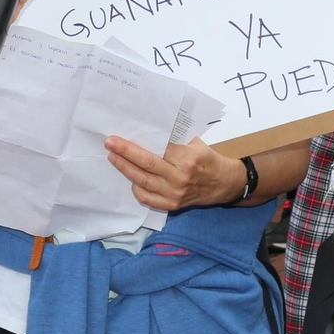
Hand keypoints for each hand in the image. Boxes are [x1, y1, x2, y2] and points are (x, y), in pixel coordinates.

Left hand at [105, 136, 246, 211]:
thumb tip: (150, 129)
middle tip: (109, 143)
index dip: (137, 143)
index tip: (121, 135)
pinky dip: (136, 188)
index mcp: (188, 158)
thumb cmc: (208, 160)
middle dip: (125, 152)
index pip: (159, 148)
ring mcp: (175, 193)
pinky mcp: (172, 205)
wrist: (224, 184)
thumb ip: (176, 138)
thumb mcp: (196, 143)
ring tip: (113, 157)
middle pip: (147, 164)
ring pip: (143, 181)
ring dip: (125, 169)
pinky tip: (130, 178)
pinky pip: (147, 198)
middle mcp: (180, 177)